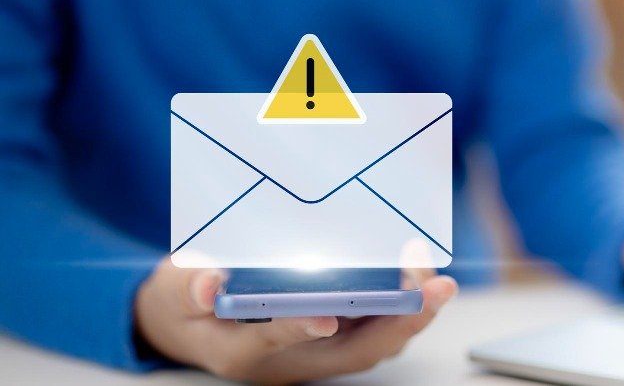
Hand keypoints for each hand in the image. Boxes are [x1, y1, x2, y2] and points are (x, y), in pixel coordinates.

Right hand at [134, 260, 456, 383]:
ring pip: (371, 342)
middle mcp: (289, 358)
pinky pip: (373, 329)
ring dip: (409, 315)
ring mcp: (313, 350)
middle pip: (351, 350)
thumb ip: (188, 287)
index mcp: (243, 348)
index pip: (277, 340)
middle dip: (397, 322)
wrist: (187, 322)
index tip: (326, 314)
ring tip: (437, 280)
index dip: (301, 328)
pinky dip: (400, 306)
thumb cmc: (183, 302)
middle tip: (432, 287)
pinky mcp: (329, 336)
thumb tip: (209, 285)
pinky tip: (419, 277)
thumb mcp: (173, 290)